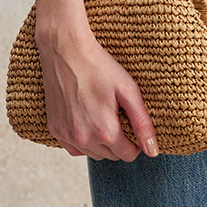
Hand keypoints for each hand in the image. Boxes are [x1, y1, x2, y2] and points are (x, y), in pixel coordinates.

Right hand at [36, 19, 158, 161]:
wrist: (65, 51)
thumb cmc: (99, 66)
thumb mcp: (128, 90)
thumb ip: (142, 123)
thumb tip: (152, 151)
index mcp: (105, 131)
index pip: (128, 154)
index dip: (135, 141)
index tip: (132, 122)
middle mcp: (84, 139)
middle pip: (111, 156)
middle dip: (118, 141)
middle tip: (117, 114)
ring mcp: (66, 136)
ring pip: (92, 154)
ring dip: (100, 143)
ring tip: (102, 115)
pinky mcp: (54, 130)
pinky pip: (74, 148)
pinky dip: (83, 140)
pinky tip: (86, 119)